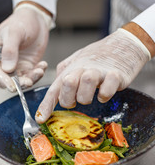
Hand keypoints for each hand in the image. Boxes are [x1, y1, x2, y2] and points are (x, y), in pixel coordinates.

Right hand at [0, 7, 48, 90]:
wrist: (36, 19)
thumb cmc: (22, 21)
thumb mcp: (15, 32)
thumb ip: (10, 50)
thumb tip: (8, 69)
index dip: (3, 79)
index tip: (12, 86)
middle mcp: (4, 61)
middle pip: (8, 79)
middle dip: (18, 83)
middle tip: (29, 81)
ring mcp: (17, 64)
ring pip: (21, 80)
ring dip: (31, 79)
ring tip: (39, 71)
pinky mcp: (28, 66)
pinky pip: (32, 75)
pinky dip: (38, 73)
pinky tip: (43, 65)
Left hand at [35, 28, 150, 122]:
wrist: (123, 44)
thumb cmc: (98, 56)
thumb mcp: (77, 61)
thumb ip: (65, 73)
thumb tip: (56, 86)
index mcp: (71, 69)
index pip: (55, 88)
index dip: (46, 105)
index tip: (41, 119)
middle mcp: (82, 69)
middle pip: (67, 84)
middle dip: (69, 99)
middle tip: (76, 99)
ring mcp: (99, 71)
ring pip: (86, 85)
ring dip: (86, 96)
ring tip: (92, 94)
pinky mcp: (116, 75)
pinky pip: (106, 90)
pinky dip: (104, 95)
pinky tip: (105, 92)